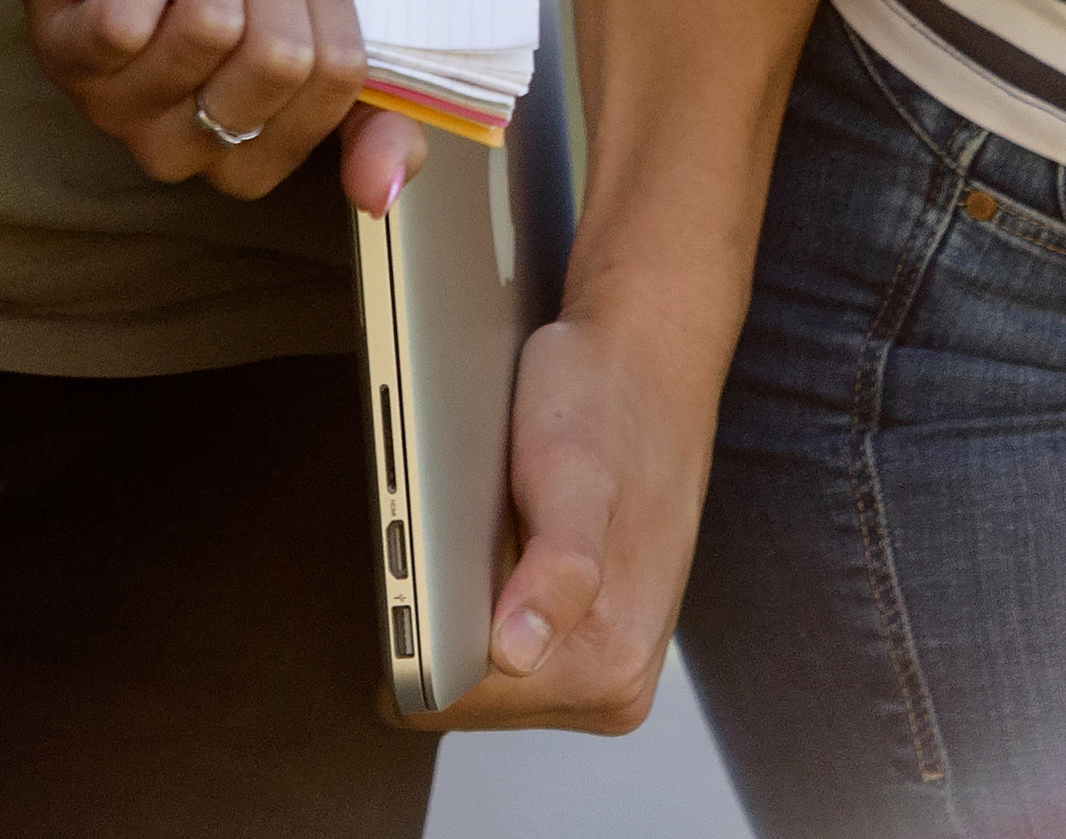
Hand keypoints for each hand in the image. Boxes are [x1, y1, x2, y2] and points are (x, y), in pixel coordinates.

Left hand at [17, 0, 371, 202]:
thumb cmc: (212, 12)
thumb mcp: (301, 66)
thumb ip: (370, 124)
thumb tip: (382, 192)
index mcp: (255, 161)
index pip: (336, 76)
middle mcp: (189, 153)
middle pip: (279, 53)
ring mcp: (124, 113)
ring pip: (210, 25)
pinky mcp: (70, 65)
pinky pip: (130, 16)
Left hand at [418, 272, 710, 735]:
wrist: (646, 365)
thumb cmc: (604, 404)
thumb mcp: (570, 474)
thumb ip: (557, 572)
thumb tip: (516, 654)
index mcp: (609, 664)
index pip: (454, 701)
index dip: (419, 633)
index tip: (427, 558)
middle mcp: (614, 686)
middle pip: (463, 695)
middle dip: (445, 619)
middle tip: (468, 531)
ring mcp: (603, 668)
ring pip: (475, 670)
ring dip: (463, 605)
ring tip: (494, 531)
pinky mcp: (588, 641)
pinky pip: (495, 645)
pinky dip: (481, 596)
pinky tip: (506, 539)